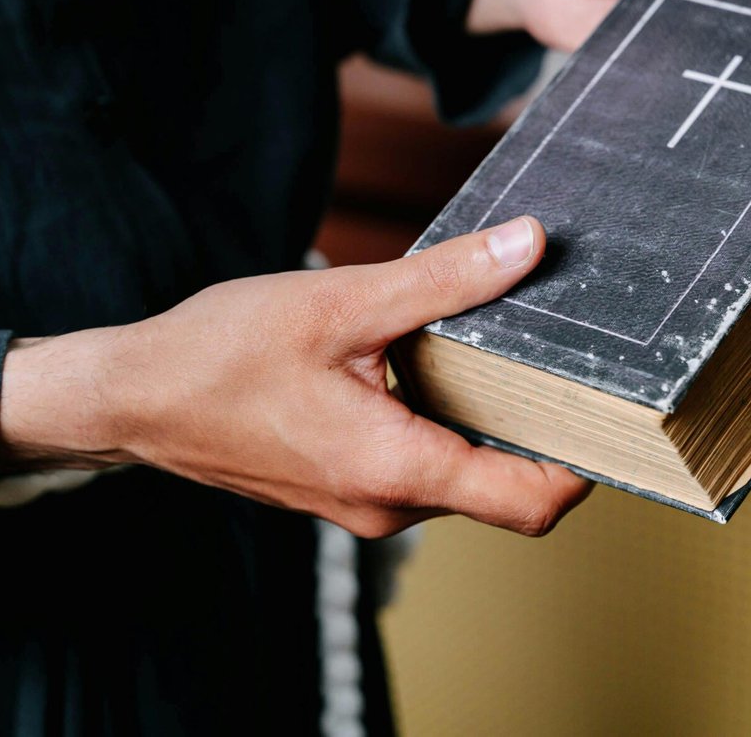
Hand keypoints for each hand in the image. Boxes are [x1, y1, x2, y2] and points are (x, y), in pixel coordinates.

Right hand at [0, 216, 591, 537]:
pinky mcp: (350, 487)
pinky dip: (452, 424)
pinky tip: (447, 363)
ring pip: (467, 476)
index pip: (531, 503)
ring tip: (514, 347)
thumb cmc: (220, 354)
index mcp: (395, 468)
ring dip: (496, 422)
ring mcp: (367, 504)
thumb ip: (445, 280)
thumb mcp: (341, 303)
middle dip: (548, 430)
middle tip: (576, 357)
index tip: (618, 410)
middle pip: (508, 489)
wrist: (133, 396)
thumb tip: (529, 245)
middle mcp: (388, 505)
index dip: (587, 465)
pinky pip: (427, 467)